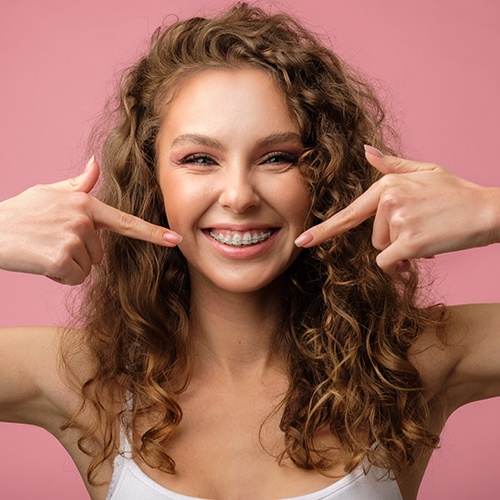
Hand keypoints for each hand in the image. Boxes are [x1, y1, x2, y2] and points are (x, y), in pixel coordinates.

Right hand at [0, 157, 181, 284]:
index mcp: (86, 204)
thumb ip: (79, 184)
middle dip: (80, 253)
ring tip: (45, 249)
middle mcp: (84, 219)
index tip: (175, 240)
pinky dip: (59, 275)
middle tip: (52, 241)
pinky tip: (42, 261)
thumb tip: (95, 163)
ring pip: (88, 267)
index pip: (126, 222)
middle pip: (101, 254)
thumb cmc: (21, 213)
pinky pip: (75, 277)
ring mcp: (74, 239)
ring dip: (69, 265)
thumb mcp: (51, 193)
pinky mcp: (62, 258)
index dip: (152, 233)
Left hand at [295, 146, 499, 273]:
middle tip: (421, 227)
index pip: (349, 213)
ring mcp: (398, 220)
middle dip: (394, 238)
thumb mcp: (425, 172)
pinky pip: (389, 262)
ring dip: (402, 249)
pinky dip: (403, 264)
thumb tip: (367, 151)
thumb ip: (393, 166)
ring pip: (383, 250)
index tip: (303, 241)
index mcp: (387, 185)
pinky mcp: (409, 241)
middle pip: (373, 236)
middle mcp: (387, 200)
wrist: (489, 210)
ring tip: (426, 233)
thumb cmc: (456, 193)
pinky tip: (425, 249)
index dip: (324, 229)